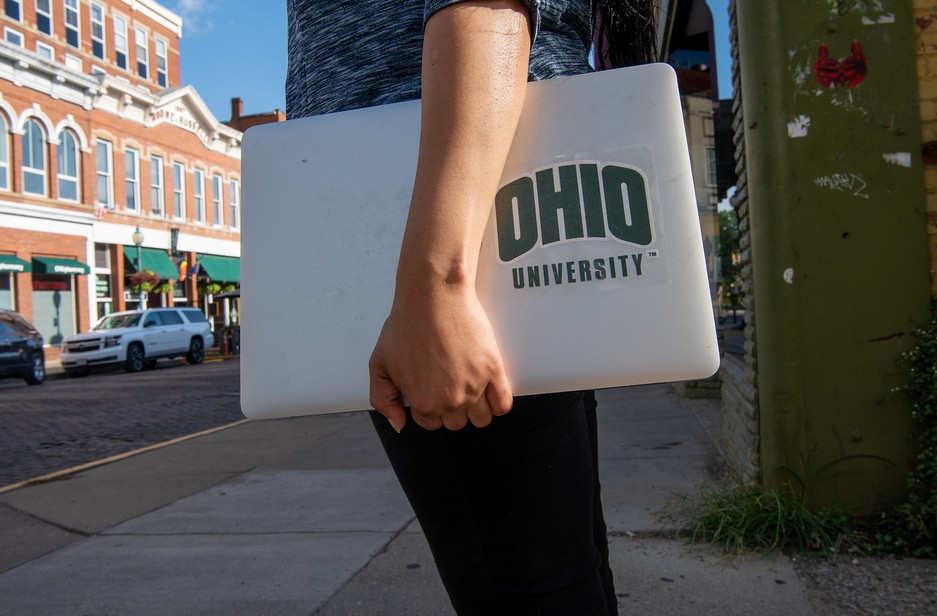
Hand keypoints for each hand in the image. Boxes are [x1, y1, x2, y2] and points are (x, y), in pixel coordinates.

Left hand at [368, 281, 512, 430]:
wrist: (434, 297)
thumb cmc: (407, 325)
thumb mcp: (379, 364)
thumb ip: (383, 399)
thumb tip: (399, 425)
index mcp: (423, 402)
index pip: (430, 423)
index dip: (428, 406)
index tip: (429, 388)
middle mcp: (450, 400)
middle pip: (456, 423)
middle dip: (450, 407)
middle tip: (445, 382)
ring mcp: (475, 387)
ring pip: (481, 419)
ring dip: (474, 408)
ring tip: (466, 387)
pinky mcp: (493, 370)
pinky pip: (503, 404)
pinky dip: (498, 404)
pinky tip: (489, 393)